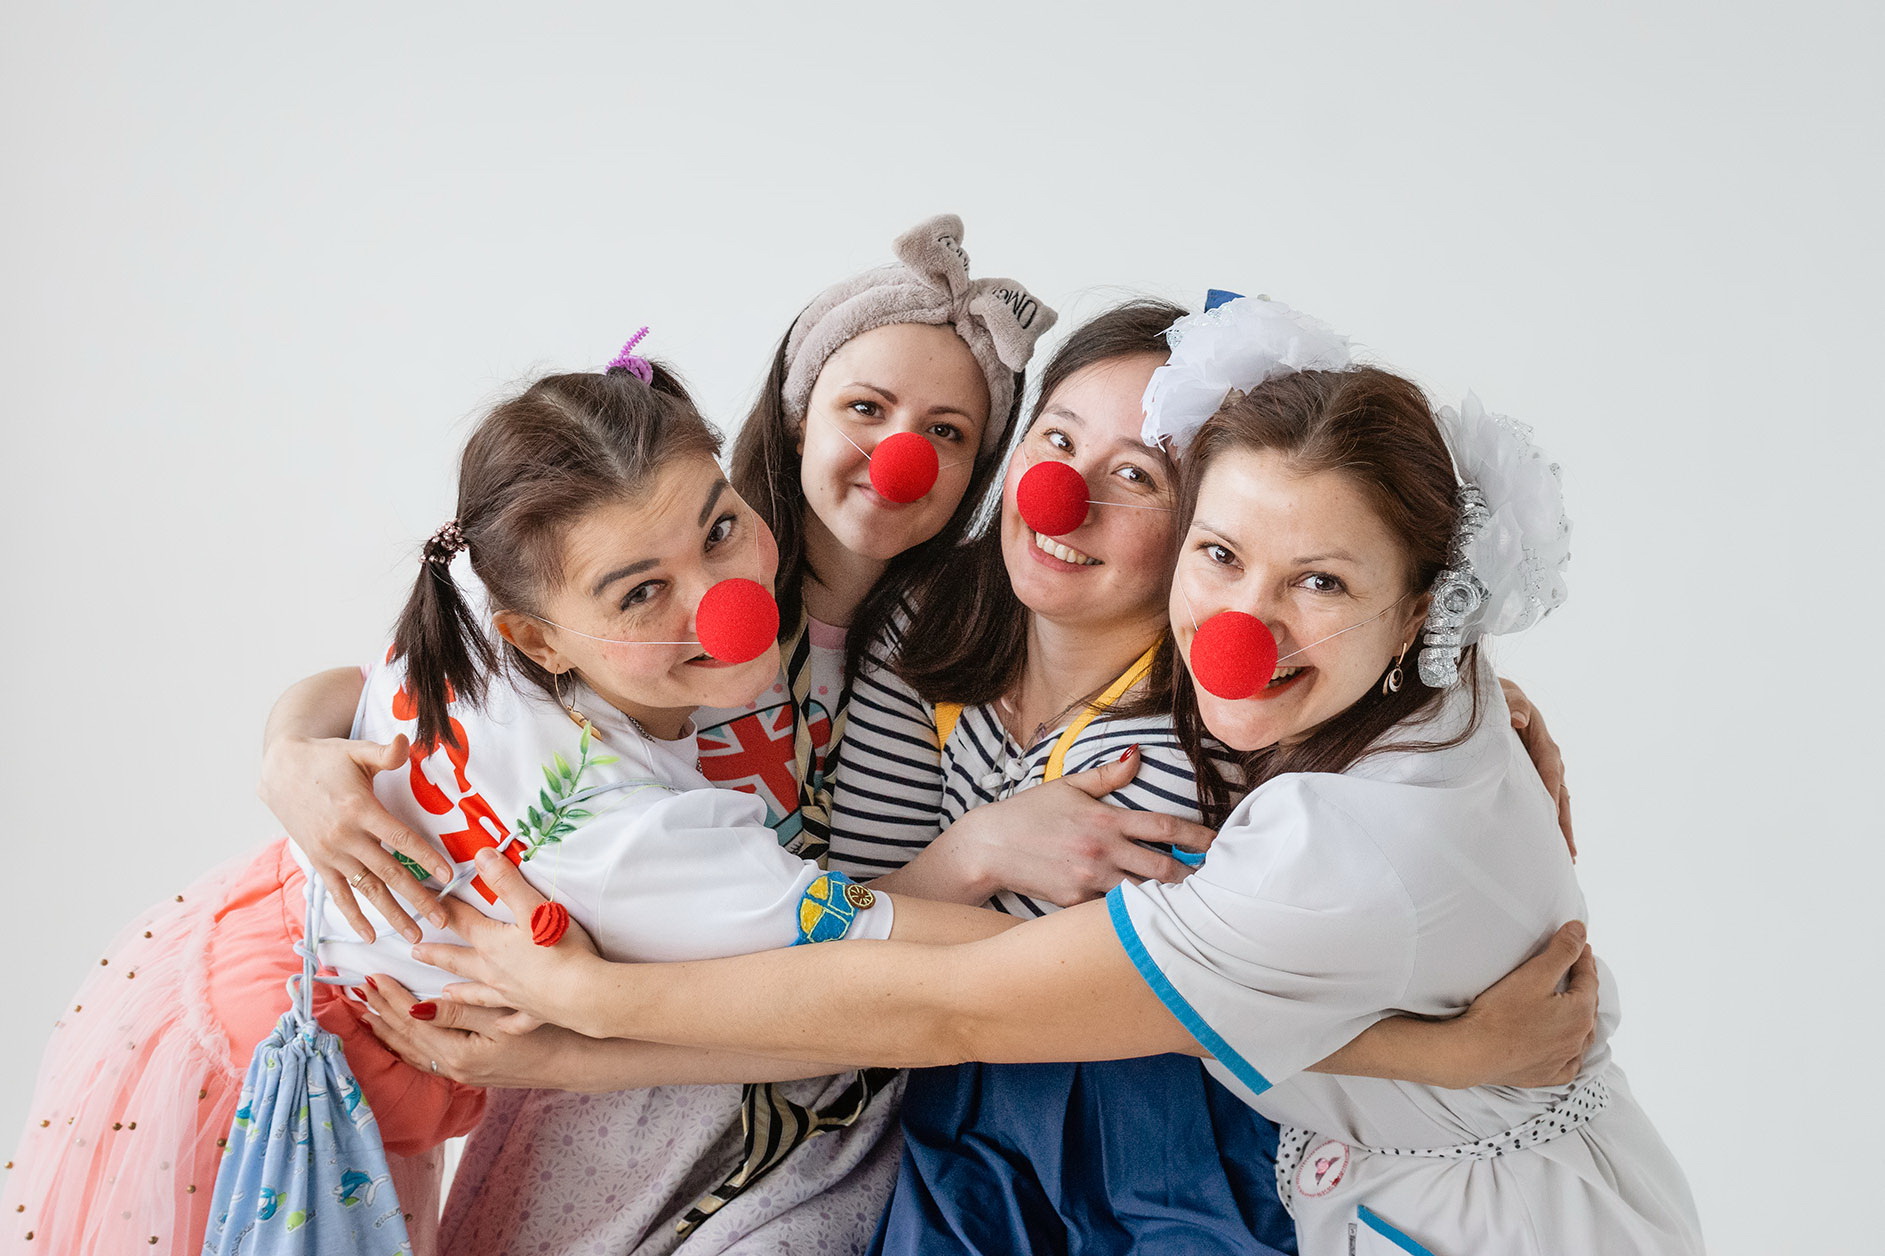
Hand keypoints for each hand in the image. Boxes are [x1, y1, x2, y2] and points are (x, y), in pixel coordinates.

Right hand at [260, 731, 451, 943]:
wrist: (281, 769)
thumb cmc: (327, 758)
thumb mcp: (356, 750)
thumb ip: (384, 752)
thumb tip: (405, 742)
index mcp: (360, 810)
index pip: (400, 838)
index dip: (426, 857)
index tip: (449, 876)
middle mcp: (346, 837)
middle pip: (389, 872)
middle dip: (418, 898)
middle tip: (443, 920)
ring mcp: (331, 853)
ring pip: (367, 889)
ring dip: (392, 914)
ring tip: (415, 935)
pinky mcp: (319, 863)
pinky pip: (340, 894)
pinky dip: (354, 916)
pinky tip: (372, 935)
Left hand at [360, 972, 578, 1088]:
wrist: (575, 1062)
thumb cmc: (546, 1033)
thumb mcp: (502, 1018)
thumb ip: (459, 1013)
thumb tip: (419, 1007)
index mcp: (459, 1053)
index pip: (413, 1021)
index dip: (391, 998)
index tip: (373, 976)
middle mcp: (454, 1068)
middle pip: (407, 1039)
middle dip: (382, 1013)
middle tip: (359, 990)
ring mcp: (462, 1073)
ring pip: (414, 1051)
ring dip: (390, 1031)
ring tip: (368, 1014)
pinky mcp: (472, 1072)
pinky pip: (428, 1058)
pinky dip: (408, 1045)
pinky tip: (402, 1038)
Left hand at [412, 848, 604, 1030]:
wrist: (582, 994)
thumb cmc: (560, 950)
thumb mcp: (533, 908)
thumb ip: (506, 882)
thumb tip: (480, 856)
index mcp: (493, 944)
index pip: (462, 921)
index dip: (444, 906)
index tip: (425, 899)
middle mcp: (494, 972)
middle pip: (459, 960)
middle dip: (437, 953)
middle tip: (415, 951)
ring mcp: (511, 995)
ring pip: (478, 992)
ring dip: (460, 991)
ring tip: (443, 992)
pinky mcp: (533, 1011)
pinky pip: (513, 1020)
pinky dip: (505, 1022)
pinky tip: (502, 1025)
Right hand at [930, 748, 1214, 907]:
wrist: (987, 846)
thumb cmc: (1028, 813)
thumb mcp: (1067, 786)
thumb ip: (1107, 776)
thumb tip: (1138, 755)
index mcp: (1105, 819)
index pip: (1162, 826)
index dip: (1196, 835)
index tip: (1218, 842)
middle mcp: (1101, 851)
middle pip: (1162, 868)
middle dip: (1191, 876)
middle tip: (1214, 881)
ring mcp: (1089, 879)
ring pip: (1141, 894)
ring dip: (1166, 897)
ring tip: (1191, 902)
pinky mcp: (1075, 902)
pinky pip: (1111, 909)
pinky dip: (1130, 910)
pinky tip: (1149, 914)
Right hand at [1449, 921, 1597, 1087]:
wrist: (1475, 1052)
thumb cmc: (1502, 1012)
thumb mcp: (1534, 974)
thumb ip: (1562, 950)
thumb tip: (1581, 930)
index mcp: (1580, 1013)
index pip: (1589, 979)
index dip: (1585, 959)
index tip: (1582, 946)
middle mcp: (1579, 1038)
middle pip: (1588, 1005)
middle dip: (1584, 985)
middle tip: (1579, 969)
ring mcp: (1564, 1059)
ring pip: (1582, 1034)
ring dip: (1581, 1017)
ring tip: (1574, 1003)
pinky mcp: (1548, 1075)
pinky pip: (1570, 1062)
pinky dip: (1571, 1050)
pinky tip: (1566, 1046)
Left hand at [1500, 678, 1574, 857]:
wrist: (1497, 696)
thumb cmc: (1500, 696)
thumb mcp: (1506, 695)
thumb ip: (1513, 705)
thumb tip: (1518, 719)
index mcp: (1543, 742)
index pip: (1549, 772)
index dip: (1551, 795)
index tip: (1552, 819)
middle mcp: (1549, 759)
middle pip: (1561, 795)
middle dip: (1564, 823)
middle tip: (1570, 853)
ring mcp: (1543, 769)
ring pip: (1557, 802)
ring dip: (1561, 827)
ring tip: (1568, 857)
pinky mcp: (1535, 776)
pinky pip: (1546, 800)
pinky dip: (1550, 820)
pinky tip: (1550, 842)